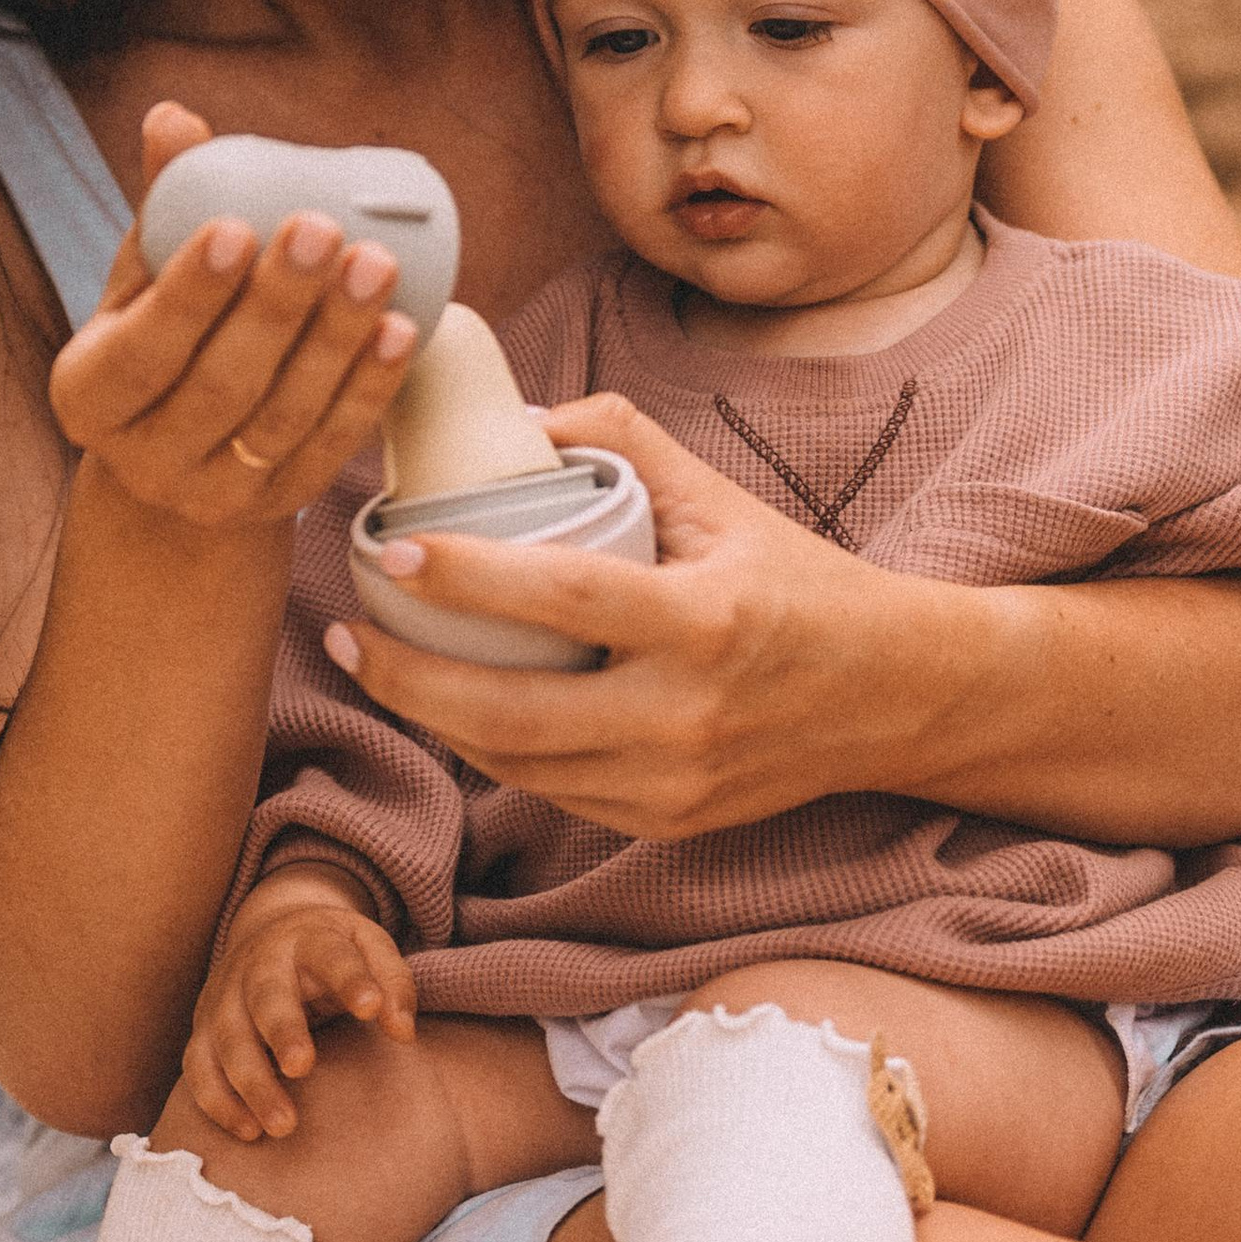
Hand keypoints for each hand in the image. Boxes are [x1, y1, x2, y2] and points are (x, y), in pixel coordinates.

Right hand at [50, 102, 419, 528]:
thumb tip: (176, 118)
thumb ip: (165, 206)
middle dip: (276, 305)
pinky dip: (369, 387)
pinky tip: (404, 328)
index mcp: (88, 396)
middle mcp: (141, 459)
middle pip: (219, 385)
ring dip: (336, 341)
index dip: (188, 291)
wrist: (181, 451)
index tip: (237, 224)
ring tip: (377, 266)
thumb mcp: (145, 280)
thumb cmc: (161, 337)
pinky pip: (331, 445)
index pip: (139, 350)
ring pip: (282, 419)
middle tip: (322, 227)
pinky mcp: (278, 507)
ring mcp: (211, 495)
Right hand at [183, 875, 417, 1141]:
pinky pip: (198, 1068)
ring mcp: (224, 997)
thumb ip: (393, 985)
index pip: (331, 955)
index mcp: (308, 939)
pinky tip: (249, 1132)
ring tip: (284, 1126)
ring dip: (251, 1083)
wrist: (270, 934)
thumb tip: (403, 1032)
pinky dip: (218, 1101)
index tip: (371, 1008)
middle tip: (302, 1066)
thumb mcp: (369, 947)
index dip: (351, 979)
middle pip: (266, 997)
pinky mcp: (203, 1030)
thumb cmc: (332, 953)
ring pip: (227, 1039)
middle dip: (281, 1031)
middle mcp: (259, 965)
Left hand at [330, 394, 960, 839]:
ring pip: (516, 765)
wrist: (895, 696)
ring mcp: (674, 783)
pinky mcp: (665, 822)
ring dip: (432, 718)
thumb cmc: (802, 584)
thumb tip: (521, 419)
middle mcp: (686, 715)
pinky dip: (490, 751)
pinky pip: (551, 792)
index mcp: (706, 621)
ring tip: (378, 663)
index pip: (562, 598)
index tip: (391, 550)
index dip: (467, 578)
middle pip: (511, 713)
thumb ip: (626, 440)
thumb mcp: (727, 499)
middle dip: (408, 677)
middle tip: (346, 629)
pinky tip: (449, 709)